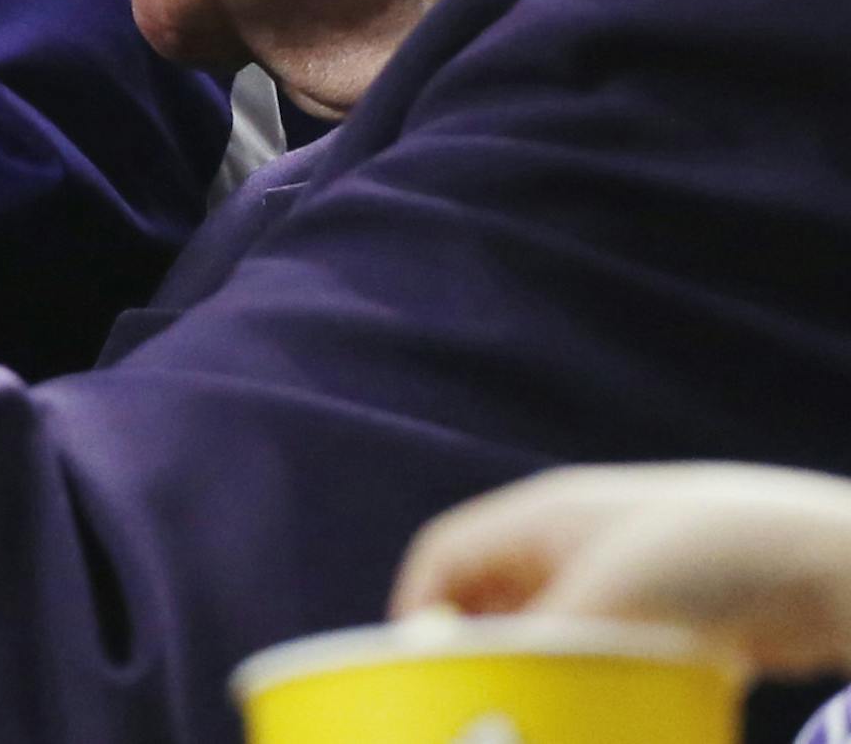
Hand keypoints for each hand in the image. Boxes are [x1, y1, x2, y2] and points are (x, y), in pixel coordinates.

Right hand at [392, 462, 850, 679]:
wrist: (821, 558)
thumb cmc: (707, 557)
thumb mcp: (610, 600)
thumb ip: (541, 644)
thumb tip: (488, 688)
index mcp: (540, 516)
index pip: (446, 554)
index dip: (420, 611)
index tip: (421, 675)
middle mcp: (568, 539)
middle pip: (491, 593)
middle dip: (476, 649)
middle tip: (476, 703)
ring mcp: (618, 571)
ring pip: (548, 627)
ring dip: (536, 672)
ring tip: (539, 715)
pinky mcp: (664, 609)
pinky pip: (601, 649)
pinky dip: (590, 681)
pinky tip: (607, 713)